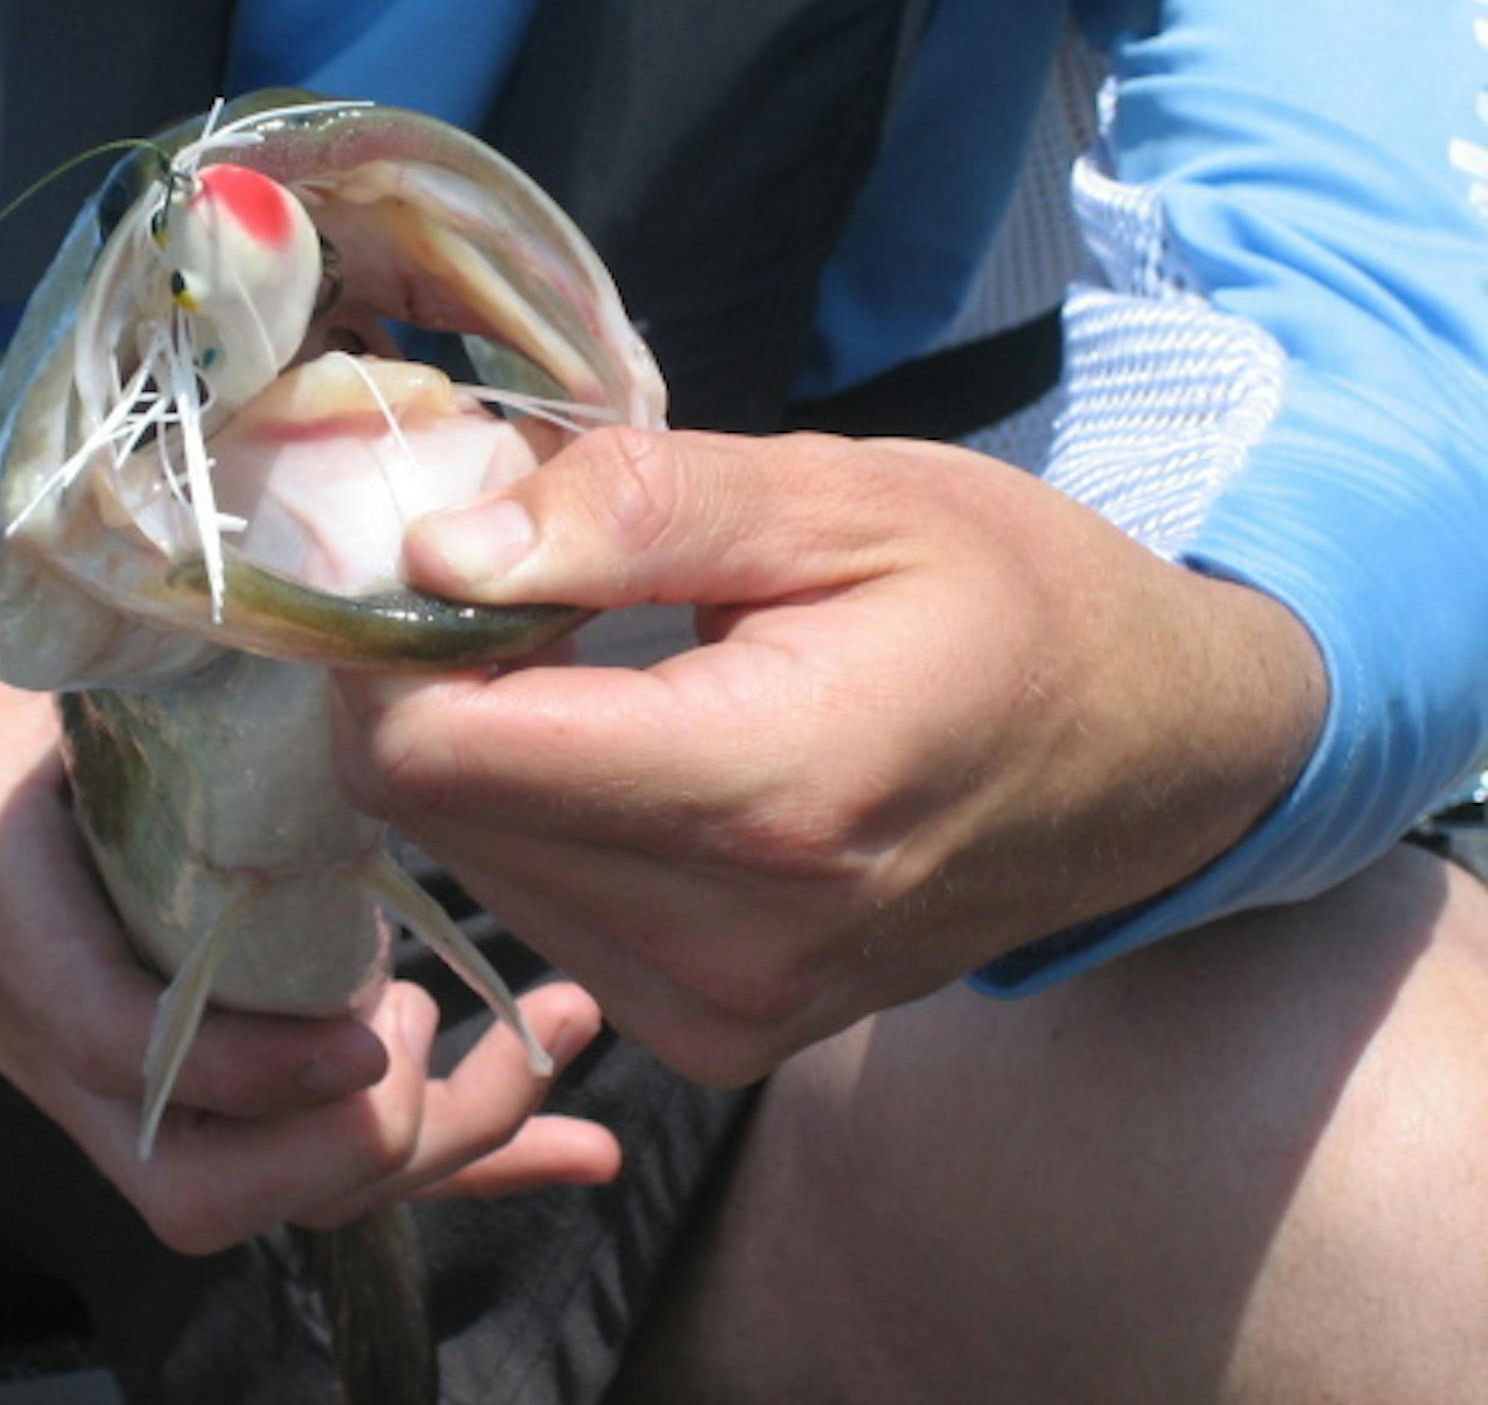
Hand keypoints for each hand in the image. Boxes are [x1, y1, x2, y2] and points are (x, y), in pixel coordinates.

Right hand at [0, 604, 618, 1252]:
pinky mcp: (160, 1093)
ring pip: (255, 1191)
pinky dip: (435, 1165)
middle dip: (357, 1142)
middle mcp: (54, 1040)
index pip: (117, 1041)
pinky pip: (288, 1159)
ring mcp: (105, 1088)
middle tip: (453, 1018)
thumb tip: (312, 588)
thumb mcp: (16, 664)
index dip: (250, 1063)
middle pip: (202, 1182)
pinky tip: (558, 1142)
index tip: (378, 1023)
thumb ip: (137, 648)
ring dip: (422, 1152)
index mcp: (9, 914)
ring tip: (537, 1045)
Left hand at [332, 429, 1326, 1087]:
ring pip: (472, 862)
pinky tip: (623, 745)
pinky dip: (543, 817)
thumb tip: (434, 547)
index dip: (385, 638)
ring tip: (588, 656)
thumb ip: (632, 512)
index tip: (419, 548)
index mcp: (767, 792)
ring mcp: (723, 1014)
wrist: (1150, 760)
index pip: (437, 753)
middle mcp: (731, 943)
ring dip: (487, 747)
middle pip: (436, 808)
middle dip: (430, 679)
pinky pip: (542, 913)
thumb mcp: (841, 498)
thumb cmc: (1011, 599)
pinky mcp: (713, 1038)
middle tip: (515, 575)